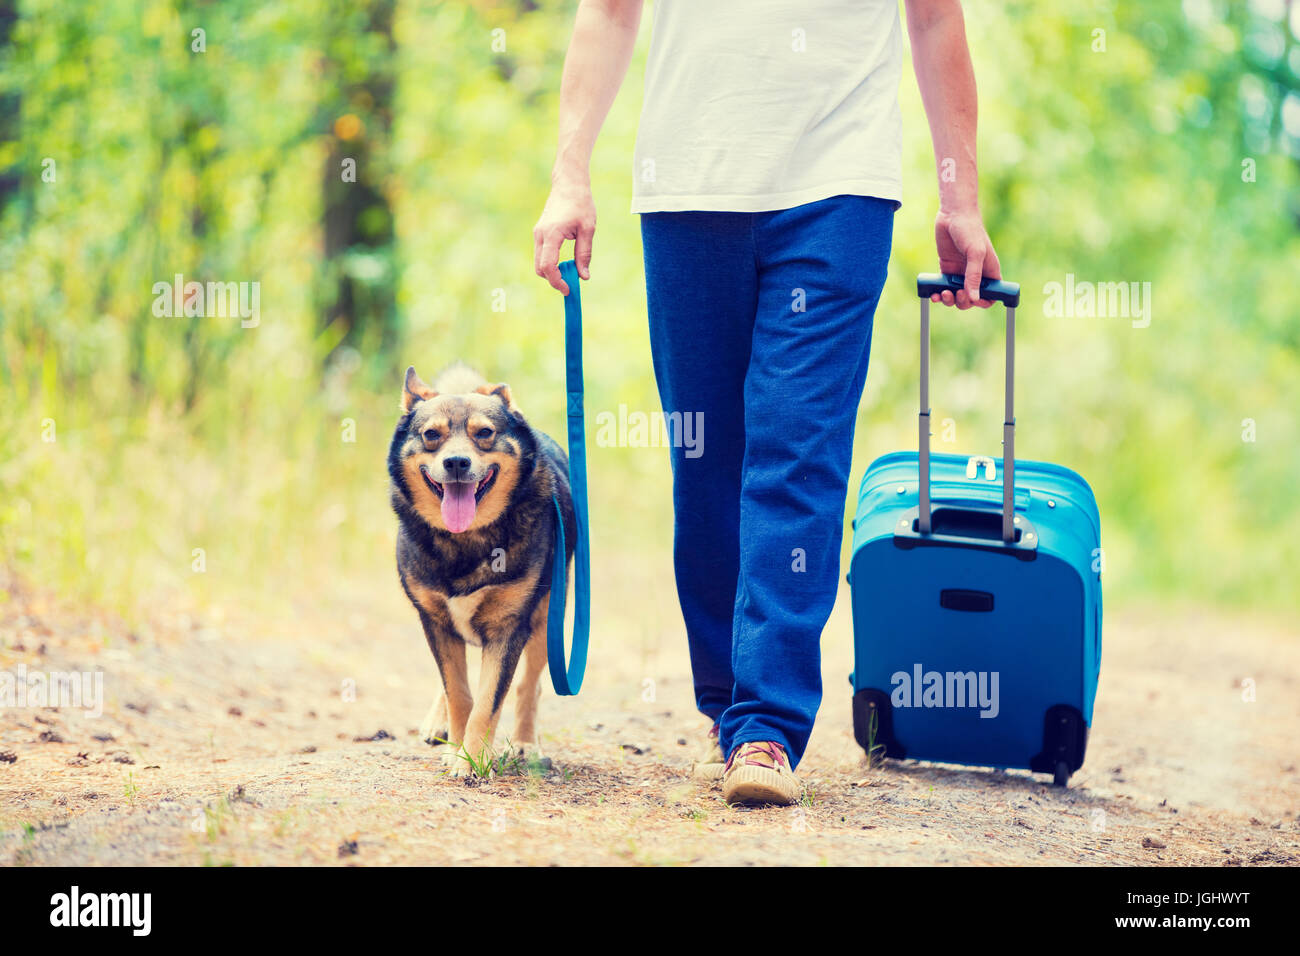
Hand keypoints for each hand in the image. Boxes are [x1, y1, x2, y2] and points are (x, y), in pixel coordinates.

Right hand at [533, 172, 595, 293]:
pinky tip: (566, 261)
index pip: (548, 266)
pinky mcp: (540, 233)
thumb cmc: (581, 204)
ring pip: (540, 262)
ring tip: (571, 269)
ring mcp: (538, 233)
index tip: (568, 289)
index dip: (557, 281)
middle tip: (571, 283)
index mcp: (552, 234)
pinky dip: (551, 262)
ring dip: (553, 271)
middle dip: (554, 279)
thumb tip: (584, 277)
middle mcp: (540, 235)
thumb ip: (584, 254)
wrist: (569, 184)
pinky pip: (542, 254)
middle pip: (540, 268)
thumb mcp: (588, 230)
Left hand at [932, 208, 1001, 308]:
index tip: (974, 301)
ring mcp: (960, 273)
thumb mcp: (975, 253)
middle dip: (963, 301)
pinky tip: (933, 294)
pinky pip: (943, 288)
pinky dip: (938, 294)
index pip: (991, 295)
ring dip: (949, 300)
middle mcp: (976, 275)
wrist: (952, 215)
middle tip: (956, 294)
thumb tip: (974, 298)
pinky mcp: (947, 270)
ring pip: (956, 296)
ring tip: (943, 294)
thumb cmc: (970, 230)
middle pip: (971, 299)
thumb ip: (974, 276)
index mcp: (989, 272)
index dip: (984, 302)